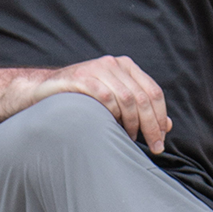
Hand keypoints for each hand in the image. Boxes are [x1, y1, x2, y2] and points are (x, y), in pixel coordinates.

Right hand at [33, 55, 172, 153]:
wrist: (45, 90)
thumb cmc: (82, 98)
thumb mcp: (114, 101)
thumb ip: (139, 110)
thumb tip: (167, 125)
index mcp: (126, 66)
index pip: (154, 92)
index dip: (161, 117)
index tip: (161, 139)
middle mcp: (113, 64)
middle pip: (143, 97)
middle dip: (151, 125)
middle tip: (154, 147)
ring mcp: (96, 68)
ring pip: (127, 99)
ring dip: (132, 123)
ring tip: (129, 138)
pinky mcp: (81, 78)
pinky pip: (105, 97)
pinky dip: (112, 115)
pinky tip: (111, 126)